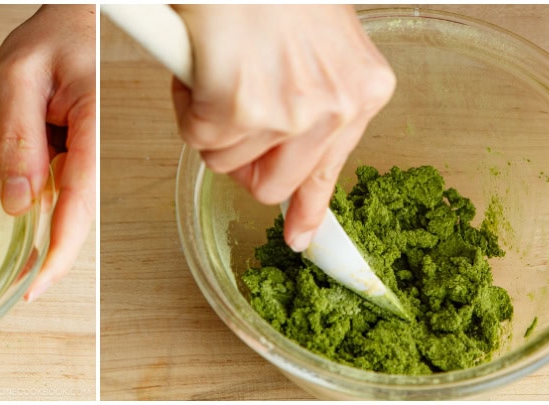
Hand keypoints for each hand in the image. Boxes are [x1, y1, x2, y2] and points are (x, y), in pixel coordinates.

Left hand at [0, 5, 95, 300]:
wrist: (82, 16)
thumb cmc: (56, 35)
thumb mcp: (18, 75)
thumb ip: (17, 138)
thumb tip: (18, 202)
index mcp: (94, 124)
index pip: (80, 201)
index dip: (60, 250)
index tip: (36, 285)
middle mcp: (104, 144)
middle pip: (80, 213)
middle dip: (52, 252)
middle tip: (20, 284)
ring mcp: (97, 149)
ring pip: (73, 203)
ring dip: (48, 229)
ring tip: (22, 255)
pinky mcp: (88, 150)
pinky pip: (70, 187)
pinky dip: (49, 206)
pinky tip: (32, 217)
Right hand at [169, 5, 394, 251]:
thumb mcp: (319, 43)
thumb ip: (314, 101)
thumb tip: (283, 172)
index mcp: (363, 89)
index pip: (333, 171)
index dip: (310, 212)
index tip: (301, 240)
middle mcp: (334, 107)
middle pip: (271, 186)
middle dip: (239, 160)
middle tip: (223, 118)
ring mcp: (288, 113)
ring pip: (226, 164)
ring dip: (208, 125)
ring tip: (215, 69)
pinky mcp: (238, 109)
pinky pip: (195, 140)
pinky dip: (185, 106)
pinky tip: (199, 64)